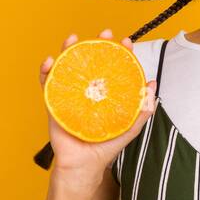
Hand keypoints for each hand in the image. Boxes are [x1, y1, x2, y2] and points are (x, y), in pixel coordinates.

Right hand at [40, 28, 156, 187]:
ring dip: (68, 49)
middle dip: (97, 43)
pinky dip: (46, 70)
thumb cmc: (105, 148)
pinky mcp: (54, 102)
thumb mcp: (129, 128)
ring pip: (68, 66)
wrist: (82, 165)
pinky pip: (47, 83)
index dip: (120, 52)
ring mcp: (70, 94)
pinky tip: (50, 61)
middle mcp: (87, 90)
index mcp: (104, 93)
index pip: (112, 67)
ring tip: (73, 38)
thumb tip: (153, 85)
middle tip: (104, 33)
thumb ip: (142, 110)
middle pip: (90, 60)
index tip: (127, 41)